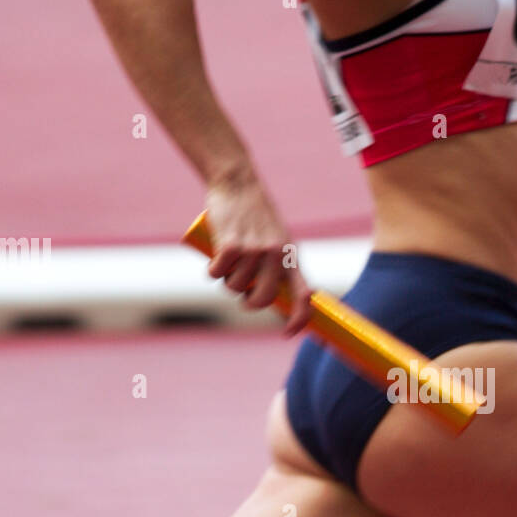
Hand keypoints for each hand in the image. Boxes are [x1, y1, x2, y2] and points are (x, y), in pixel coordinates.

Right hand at [203, 164, 312, 336]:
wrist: (238, 183)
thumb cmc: (256, 216)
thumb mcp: (277, 240)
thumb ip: (278, 266)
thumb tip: (267, 299)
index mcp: (291, 256)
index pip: (304, 296)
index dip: (299, 320)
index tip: (288, 333)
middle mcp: (277, 255)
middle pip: (262, 300)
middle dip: (249, 303)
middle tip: (242, 292)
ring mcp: (255, 250)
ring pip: (235, 287)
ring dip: (227, 281)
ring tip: (229, 260)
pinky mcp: (232, 244)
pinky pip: (217, 273)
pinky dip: (212, 271)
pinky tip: (214, 258)